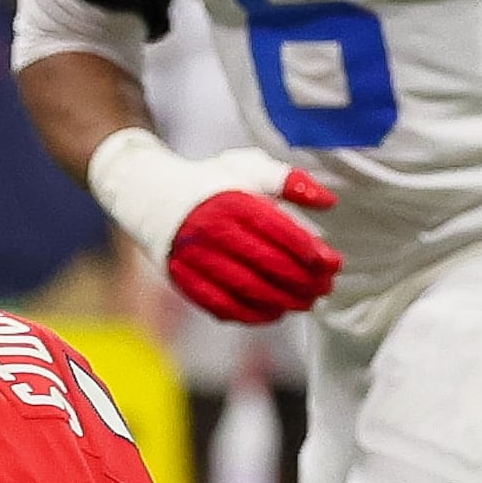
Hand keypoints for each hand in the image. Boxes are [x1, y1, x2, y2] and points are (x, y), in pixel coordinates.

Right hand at [166, 172, 339, 323]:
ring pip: (245, 288)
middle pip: (266, 264)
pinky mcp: (181, 277)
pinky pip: (218, 304)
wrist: (148, 193)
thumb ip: (290, 181)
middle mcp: (211, 230)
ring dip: (281, 301)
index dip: (310, 252)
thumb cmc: (208, 182)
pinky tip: (272, 314)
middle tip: (324, 288)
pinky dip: (249, 314)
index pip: (280, 232)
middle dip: (302, 281)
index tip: (333, 264)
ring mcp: (194, 257)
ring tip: (304, 304)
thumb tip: (329, 202)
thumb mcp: (247, 168)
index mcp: (232, 200)